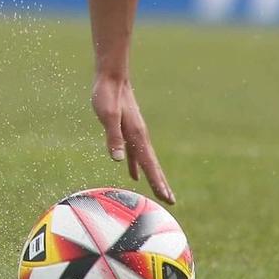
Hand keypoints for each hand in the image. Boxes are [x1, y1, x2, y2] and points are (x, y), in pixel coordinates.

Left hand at [90, 72, 173, 204]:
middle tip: (171, 202)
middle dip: (161, 183)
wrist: (112, 77)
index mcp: (136, 136)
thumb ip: (113, 137)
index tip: (166, 197)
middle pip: (152, 165)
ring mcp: (135, 133)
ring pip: (146, 161)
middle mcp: (140, 136)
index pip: (149, 164)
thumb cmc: (107, 95)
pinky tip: (134, 174)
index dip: (156, 182)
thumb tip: (119, 160)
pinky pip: (136, 153)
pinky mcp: (128, 130)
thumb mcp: (107, 116)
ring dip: (152, 176)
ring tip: (160, 191)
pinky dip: (137, 165)